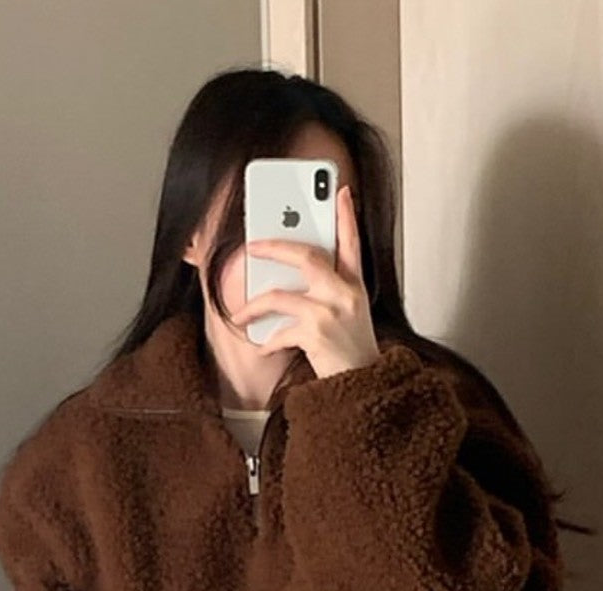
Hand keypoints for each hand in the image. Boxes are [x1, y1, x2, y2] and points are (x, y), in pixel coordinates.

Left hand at [231, 184, 379, 378]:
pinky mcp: (316, 334)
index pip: (353, 243)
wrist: (362, 386)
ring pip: (281, 296)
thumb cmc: (351, 351)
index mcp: (355, 286)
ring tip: (241, 315)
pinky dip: (266, 341)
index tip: (342, 191)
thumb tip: (288, 279)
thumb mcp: (349, 315)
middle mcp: (345, 294)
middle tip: (253, 246)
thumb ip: (329, 292)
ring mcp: (331, 312)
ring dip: (254, 306)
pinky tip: (261, 346)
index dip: (347, 216)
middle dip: (275, 248)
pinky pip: (280, 331)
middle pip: (308, 256)